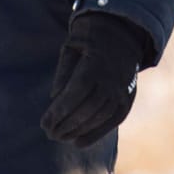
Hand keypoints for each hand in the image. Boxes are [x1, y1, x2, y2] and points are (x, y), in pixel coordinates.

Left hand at [40, 11, 149, 145]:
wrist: (123, 31)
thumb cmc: (90, 37)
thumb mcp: (72, 45)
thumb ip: (63, 71)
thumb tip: (54, 97)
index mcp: (96, 63)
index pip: (77, 92)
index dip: (60, 110)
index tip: (44, 123)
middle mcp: (112, 79)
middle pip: (88, 108)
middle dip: (67, 124)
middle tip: (49, 134)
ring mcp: (123, 89)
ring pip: (101, 116)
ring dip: (79, 130)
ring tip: (61, 138)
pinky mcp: (129, 97)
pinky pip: (114, 120)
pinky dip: (97, 133)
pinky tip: (79, 142)